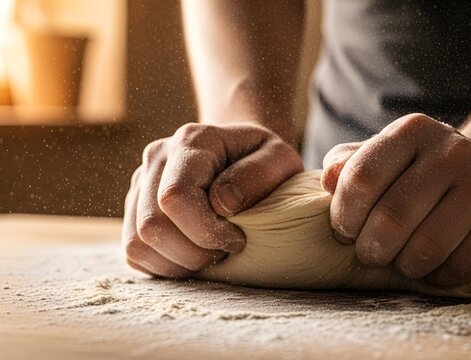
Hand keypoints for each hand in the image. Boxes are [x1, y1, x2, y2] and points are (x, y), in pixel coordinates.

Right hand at [122, 123, 302, 277]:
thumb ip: (258, 175)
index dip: (205, 231)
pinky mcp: (134, 209)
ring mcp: (140, 183)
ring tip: (211, 254)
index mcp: (192, 141)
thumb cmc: (266, 161)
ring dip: (179, 264)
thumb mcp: (282, 159)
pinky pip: (134, 253)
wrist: (246, 157)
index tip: (237, 239)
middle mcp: (157, 157)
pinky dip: (165, 266)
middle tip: (226, 250)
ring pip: (137, 244)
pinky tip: (194, 255)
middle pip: (151, 226)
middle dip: (193, 253)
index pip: (175, 196)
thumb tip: (222, 202)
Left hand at [321, 113, 470, 287]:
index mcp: (413, 131)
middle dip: (371, 249)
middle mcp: (453, 151)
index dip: (344, 217)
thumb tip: (327, 180)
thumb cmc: (424, 171)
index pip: (361, 179)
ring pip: (427, 248)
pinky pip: (460, 266)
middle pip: (392, 219)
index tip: (345, 231)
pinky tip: (433, 268)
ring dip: (404, 266)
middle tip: (371, 254)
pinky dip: (437, 277)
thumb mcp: (387, 156)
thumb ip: (350, 165)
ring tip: (402, 261)